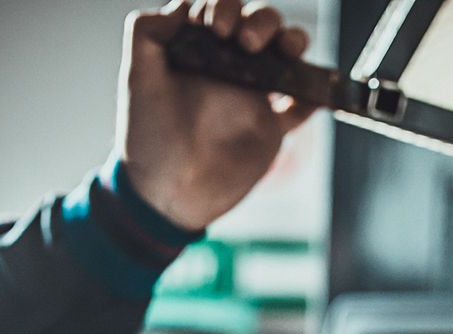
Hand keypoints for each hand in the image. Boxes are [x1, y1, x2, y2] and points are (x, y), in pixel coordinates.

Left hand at [117, 1, 318, 231]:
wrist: (166, 194)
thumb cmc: (148, 138)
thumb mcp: (138, 80)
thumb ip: (146, 35)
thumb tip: (181, 6)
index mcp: (200, 50)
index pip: (221, 9)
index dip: (223, 6)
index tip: (215, 27)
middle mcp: (229, 67)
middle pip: (261, 22)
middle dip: (261, 20)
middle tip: (246, 43)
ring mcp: (254, 96)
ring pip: (288, 54)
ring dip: (294, 41)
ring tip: (286, 51)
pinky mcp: (272, 128)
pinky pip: (303, 106)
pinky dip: (314, 95)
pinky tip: (311, 93)